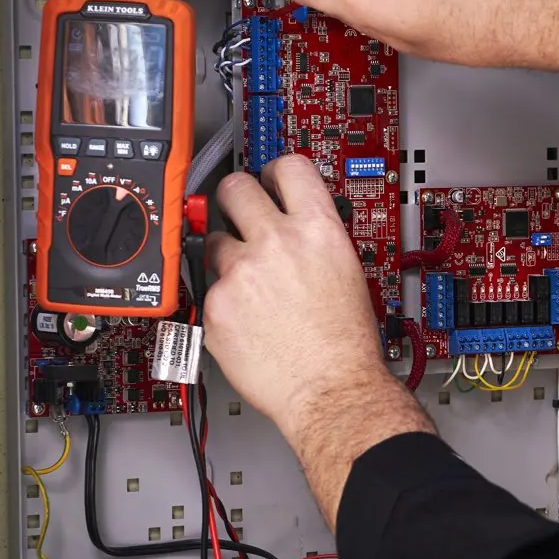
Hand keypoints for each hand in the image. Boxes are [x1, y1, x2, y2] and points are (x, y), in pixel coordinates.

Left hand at [204, 157, 431, 522]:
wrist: (332, 390)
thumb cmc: (348, 345)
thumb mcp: (349, 272)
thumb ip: (317, 240)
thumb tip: (297, 225)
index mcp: (319, 230)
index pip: (288, 167)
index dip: (276, 171)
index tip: (270, 179)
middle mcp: (278, 242)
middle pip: (235, 188)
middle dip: (234, 197)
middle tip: (238, 212)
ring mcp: (241, 272)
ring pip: (214, 240)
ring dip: (226, 254)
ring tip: (249, 282)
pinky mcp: (216, 305)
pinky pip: (209, 288)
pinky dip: (224, 300)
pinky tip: (247, 319)